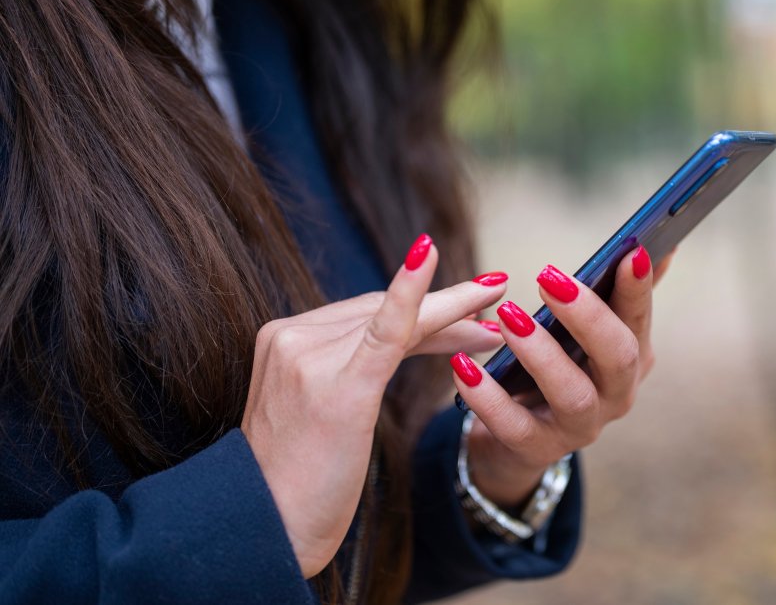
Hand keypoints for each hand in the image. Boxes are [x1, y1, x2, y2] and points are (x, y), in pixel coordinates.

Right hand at [241, 235, 506, 576]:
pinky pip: (386, 328)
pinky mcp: (339, 386)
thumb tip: (402, 348)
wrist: (266, 530)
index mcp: (283, 341)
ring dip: (454, 310)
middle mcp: (292, 338)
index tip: (465, 303)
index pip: (365, 313)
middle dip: (446, 307)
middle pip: (383, 311)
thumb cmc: (297, 485)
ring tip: (498, 298)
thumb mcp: (320, 415)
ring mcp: (311, 358)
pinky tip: (430, 256)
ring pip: (398, 319)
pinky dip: (412, 292)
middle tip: (496, 291)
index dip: (419, 306)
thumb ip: (348, 373)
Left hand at [449, 246, 669, 508]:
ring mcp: (580, 427)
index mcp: (632, 358)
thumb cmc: (558, 368)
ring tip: (508, 316)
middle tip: (548, 278)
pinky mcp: (537, 449)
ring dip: (541, 354)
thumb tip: (648, 246)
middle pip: (618, 357)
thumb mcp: (587, 334)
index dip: (639, 289)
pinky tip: (463, 366)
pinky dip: (488, 396)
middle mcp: (616, 395)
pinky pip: (513, 426)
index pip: (640, 319)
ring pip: (572, 394)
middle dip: (587, 316)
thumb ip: (615, 295)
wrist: (518, 439)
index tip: (630, 252)